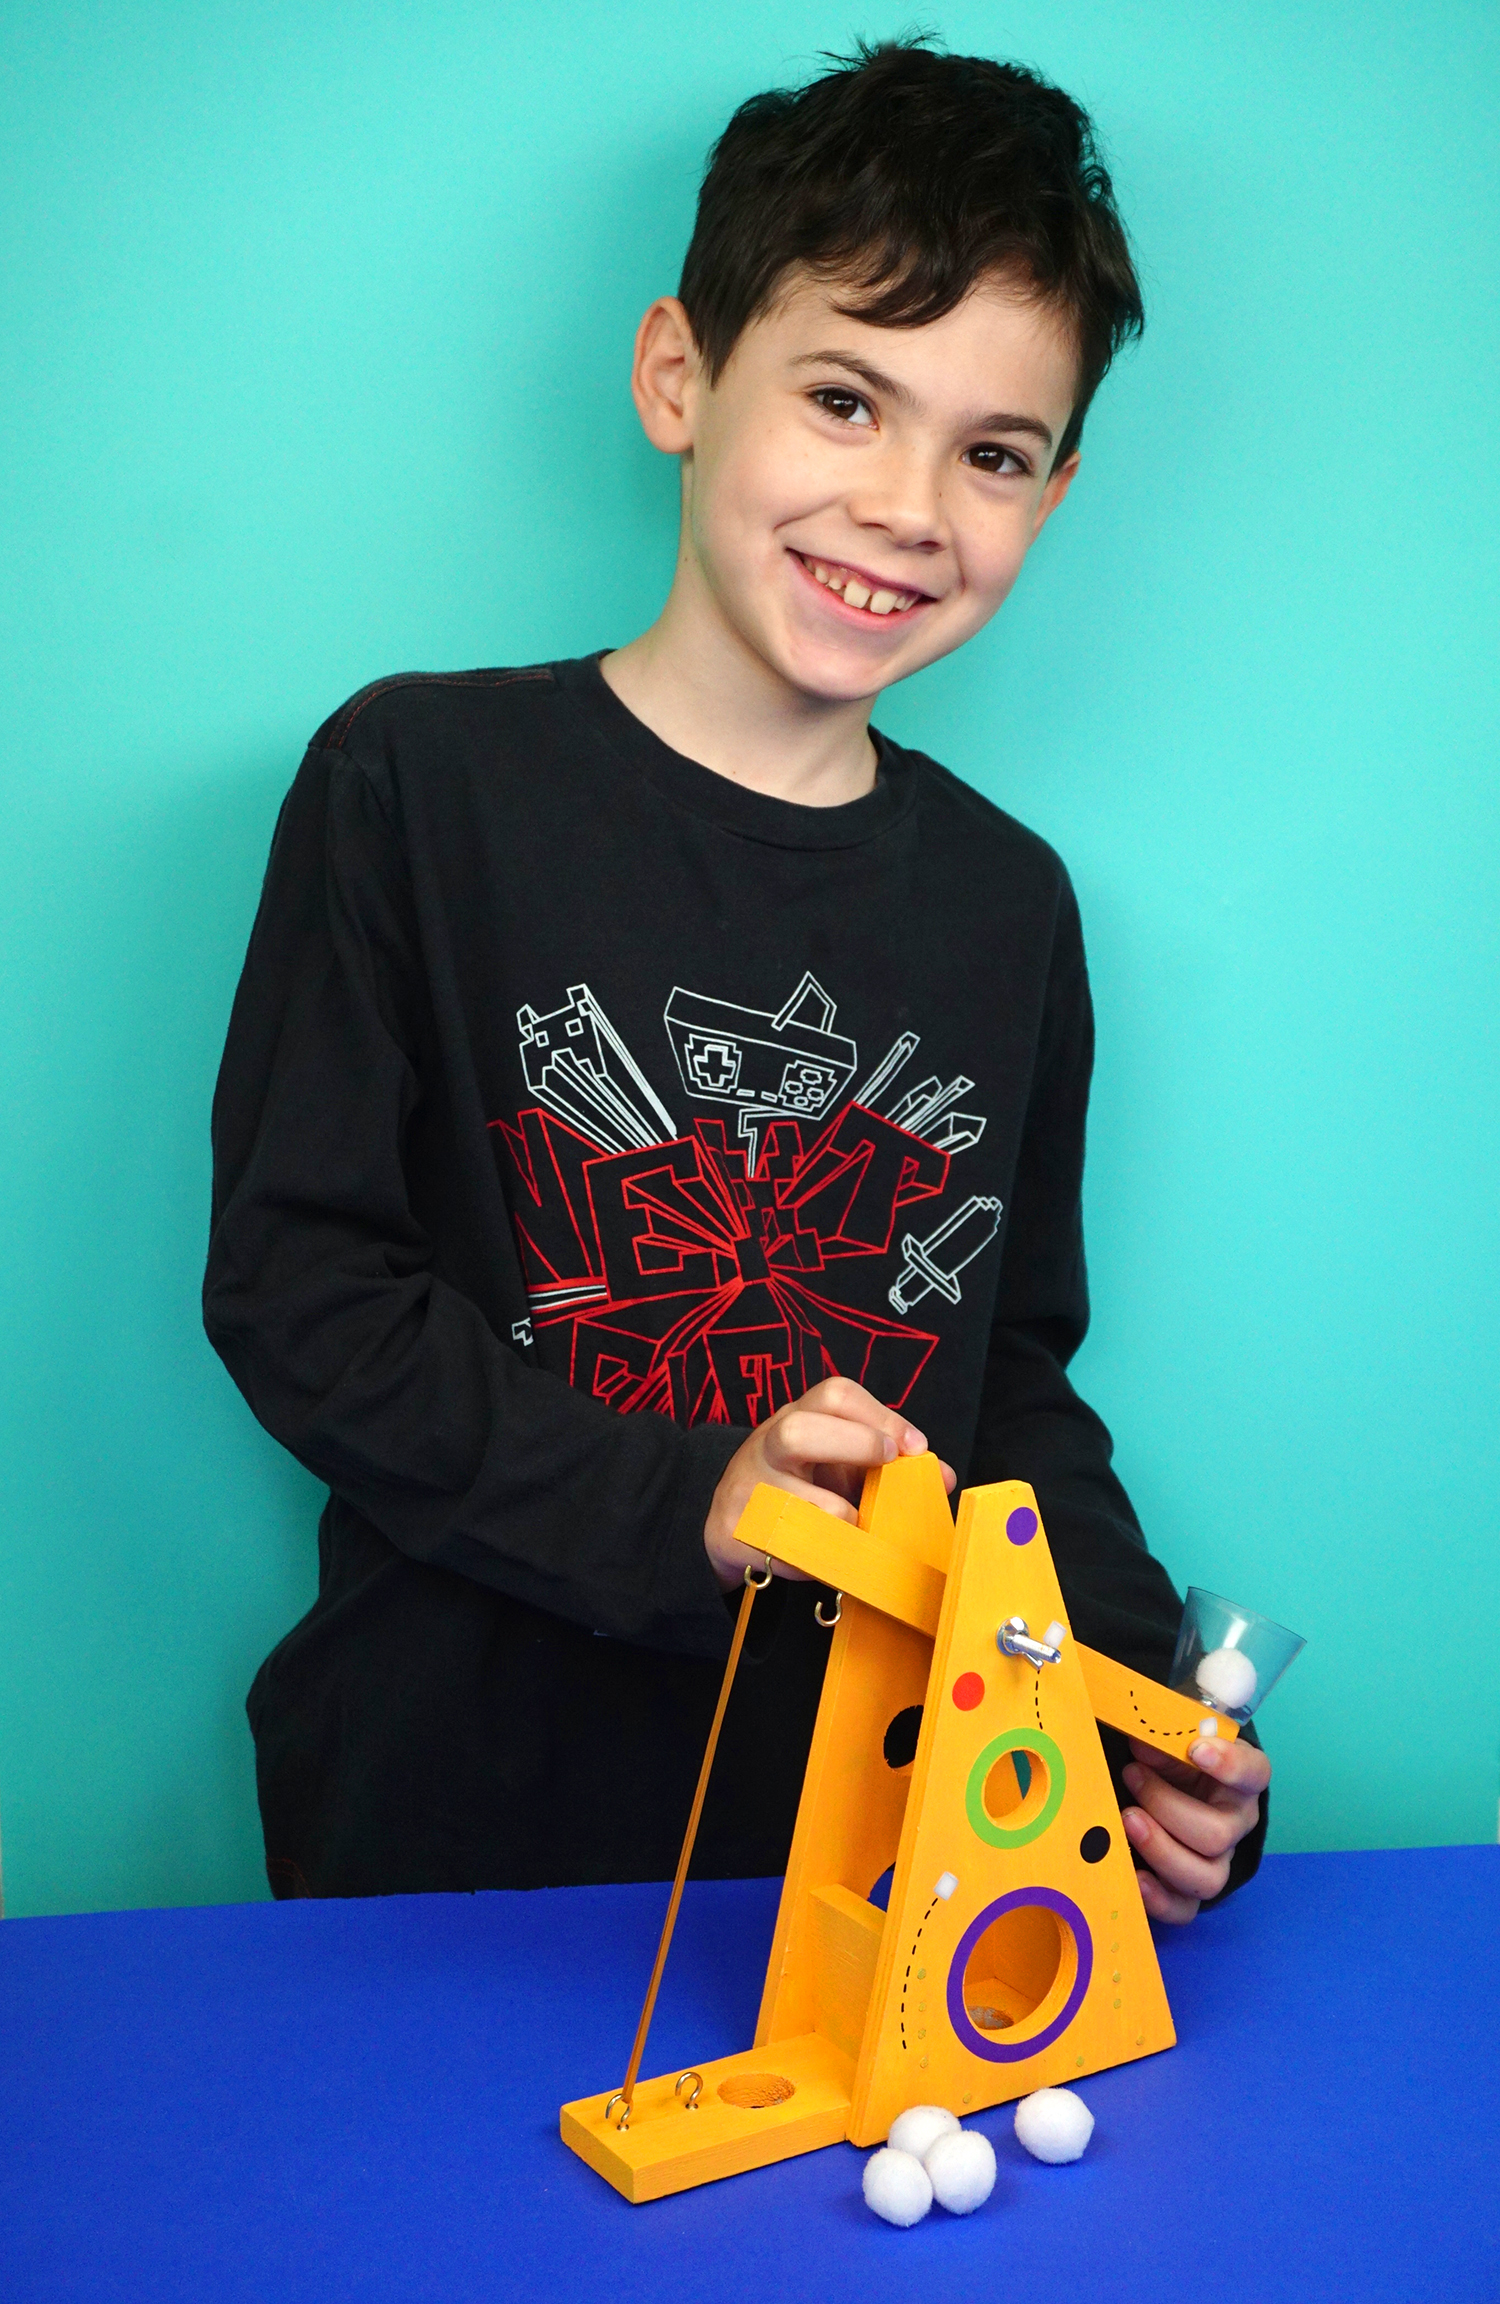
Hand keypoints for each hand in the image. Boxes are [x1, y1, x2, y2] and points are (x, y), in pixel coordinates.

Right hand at [704, 1377, 955, 1587]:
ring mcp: (749, 1487)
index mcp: (799, 1416)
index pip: (834, 1394)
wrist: (733, 1519)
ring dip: (838, 1512)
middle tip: (890, 1464)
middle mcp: (768, 1445)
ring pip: (789, 1495)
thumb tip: (943, 1477)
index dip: (880, 1416)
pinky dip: (819, 1550)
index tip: (915, 1447)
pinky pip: (784, 1542)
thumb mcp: (842, 1466)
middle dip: (854, 1445)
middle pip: (798, 1430)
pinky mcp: (738, 1529)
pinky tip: (835, 1553)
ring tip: (861, 1524)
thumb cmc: (801, 1485)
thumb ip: (890, 1467)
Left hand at [1119, 1733, 1270, 1923]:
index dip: (1230, 1765)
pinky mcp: (1190, 1891)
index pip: (1253, 1773)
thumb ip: (1160, 1741)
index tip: (1197, 1749)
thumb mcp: (1170, 1742)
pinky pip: (1184, 1911)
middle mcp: (1235, 1825)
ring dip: (1161, 1849)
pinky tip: (1134, 1875)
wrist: (1167, 1788)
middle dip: (1168, 1806)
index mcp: (1239, 1781)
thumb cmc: (1173, 1759)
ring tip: (1127, 1818)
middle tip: (1132, 1775)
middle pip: (1218, 1834)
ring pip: (1206, 1877)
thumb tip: (1143, 1744)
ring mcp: (1216, 1862)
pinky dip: (1158, 1899)